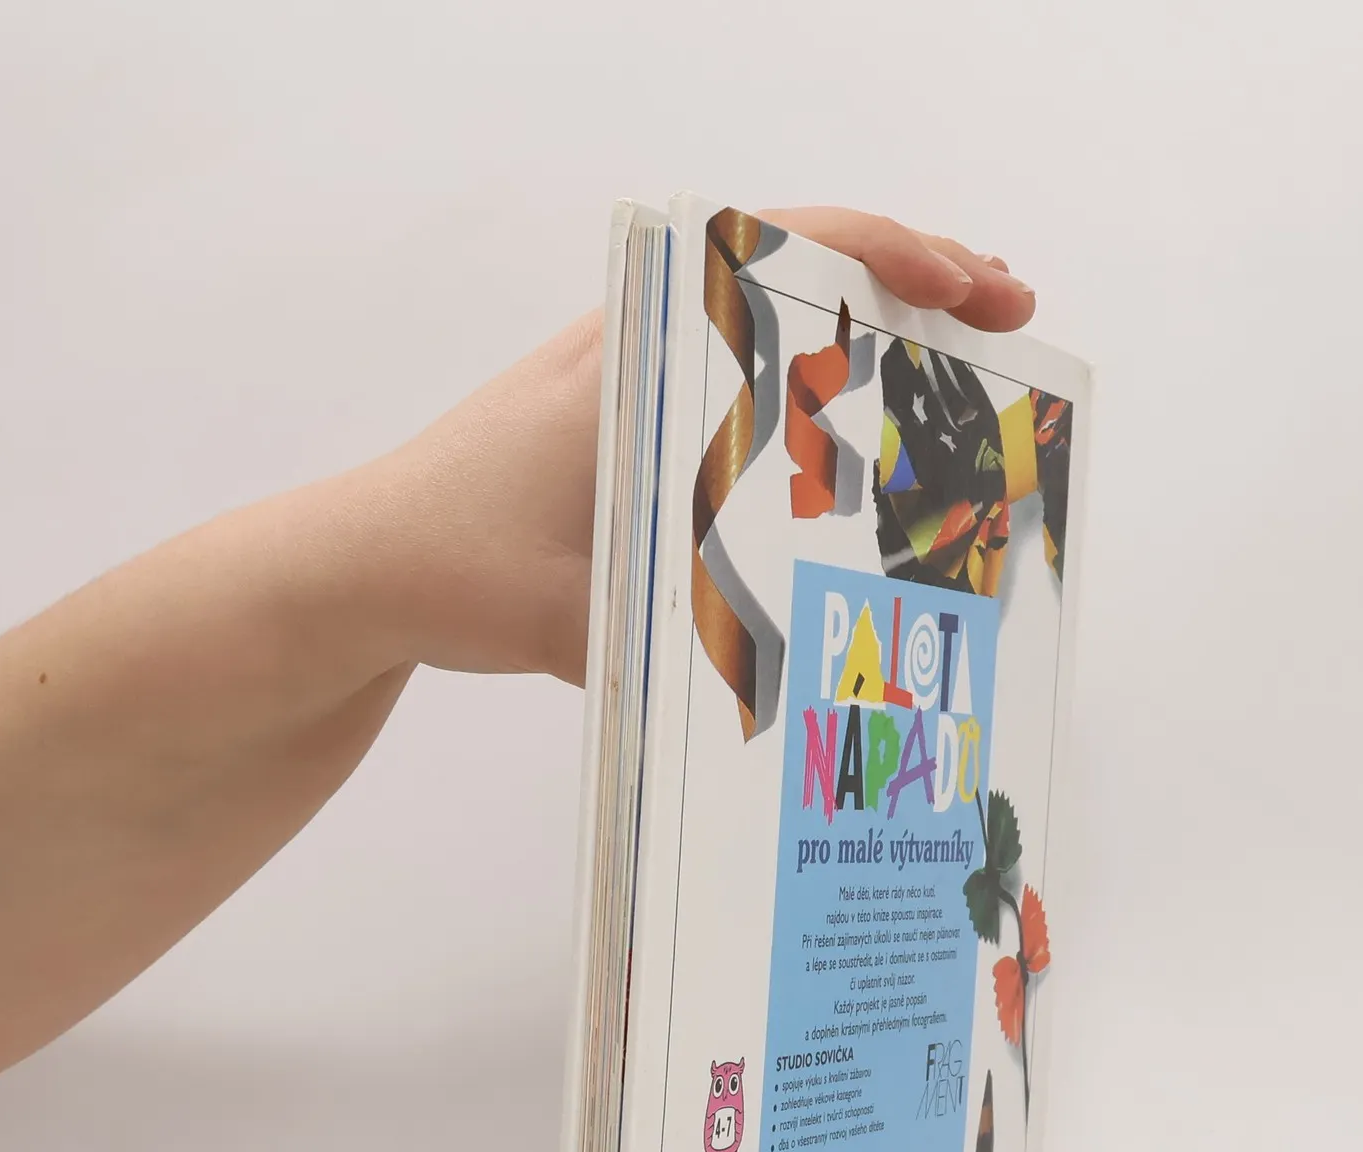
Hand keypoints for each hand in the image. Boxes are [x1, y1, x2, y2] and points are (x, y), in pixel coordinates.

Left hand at [328, 207, 1036, 687]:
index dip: (896, 259)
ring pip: (777, 325)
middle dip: (915, 283)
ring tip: (961, 362)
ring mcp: (636, 382)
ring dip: (869, 333)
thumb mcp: (566, 613)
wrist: (355, 568)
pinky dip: (814, 386)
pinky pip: (743, 380)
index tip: (974, 291)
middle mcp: (642, 347)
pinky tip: (858, 440)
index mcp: (635, 353)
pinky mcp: (628, 430)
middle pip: (800, 271)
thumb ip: (669, 646)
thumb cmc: (448, 563)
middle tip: (1007, 316)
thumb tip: (794, 687)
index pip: (783, 253)